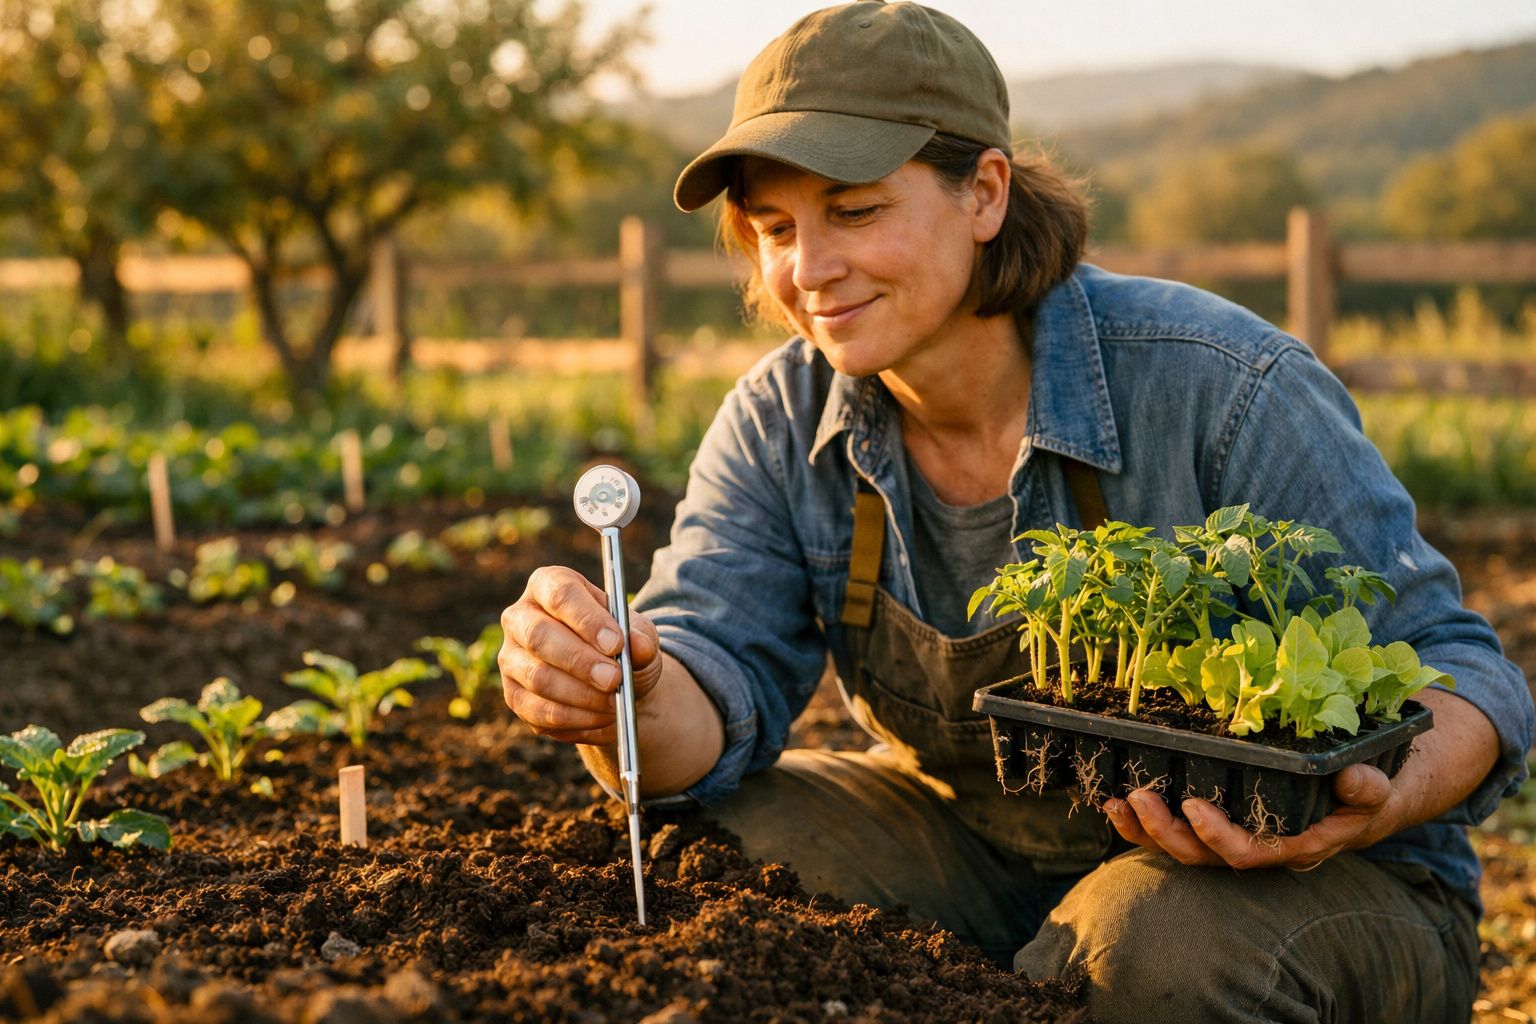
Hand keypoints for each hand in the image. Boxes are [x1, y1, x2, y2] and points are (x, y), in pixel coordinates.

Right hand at [499, 566, 663, 745]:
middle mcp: (521, 617)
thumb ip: (641, 638)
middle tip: (615, 679)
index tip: (616, 644)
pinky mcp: (514, 695)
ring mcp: (512, 658)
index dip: (587, 619)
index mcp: (549, 585)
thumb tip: (638, 647)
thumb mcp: (638, 634)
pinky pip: (539, 712)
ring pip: (538, 678)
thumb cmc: (619, 644)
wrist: (610, 679)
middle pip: (539, 636)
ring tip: (616, 704)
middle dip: (581, 661)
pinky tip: (604, 719)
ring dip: (582, 696)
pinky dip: (576, 720)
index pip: (560, 594)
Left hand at [1102, 763, 1397, 869]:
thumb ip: (1367, 788)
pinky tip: (1117, 800)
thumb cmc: (1365, 794)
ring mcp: (1234, 840)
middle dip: (1166, 832)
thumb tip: (1353, 779)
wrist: (1362, 798)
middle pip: (1202, 857)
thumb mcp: (1377, 789)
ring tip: (1115, 802)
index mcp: (1293, 846)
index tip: (1193, 806)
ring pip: (1181, 849)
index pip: (1248, 854)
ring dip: (1145, 830)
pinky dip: (1144, 821)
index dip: (1218, 836)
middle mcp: (1258, 849)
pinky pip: (1175, 832)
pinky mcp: (1216, 826)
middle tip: (1138, 796)